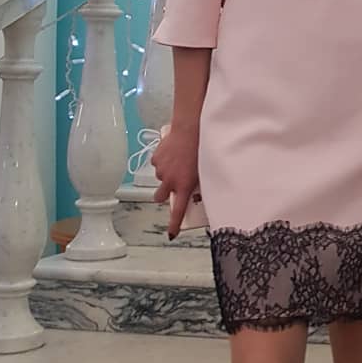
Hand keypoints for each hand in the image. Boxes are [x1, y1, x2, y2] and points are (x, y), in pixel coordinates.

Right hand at [151, 122, 199, 239]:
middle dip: (163, 194)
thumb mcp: (205, 169)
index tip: (171, 234)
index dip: (174, 224)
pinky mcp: (156, 158)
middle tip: (171, 187)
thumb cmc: (202, 147)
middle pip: (159, 197)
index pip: (177, 211)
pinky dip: (163, 160)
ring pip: (160, 178)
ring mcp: (161, 170)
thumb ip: (200, 182)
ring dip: (166, 174)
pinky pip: (158, 163)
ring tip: (178, 160)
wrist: (191, 128)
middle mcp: (169, 181)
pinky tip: (173, 151)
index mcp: (183, 186)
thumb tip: (200, 189)